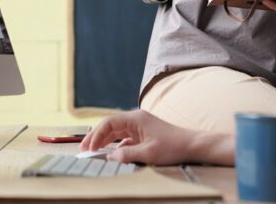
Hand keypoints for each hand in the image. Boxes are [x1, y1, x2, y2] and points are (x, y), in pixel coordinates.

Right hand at [79, 110, 195, 164]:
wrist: (192, 145)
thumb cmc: (172, 146)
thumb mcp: (148, 153)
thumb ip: (127, 154)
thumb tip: (109, 157)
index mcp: (135, 118)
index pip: (109, 123)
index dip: (96, 134)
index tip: (88, 147)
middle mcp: (135, 120)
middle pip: (110, 126)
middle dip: (96, 137)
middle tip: (84, 149)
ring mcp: (139, 127)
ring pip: (116, 132)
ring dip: (105, 141)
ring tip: (93, 151)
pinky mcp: (143, 135)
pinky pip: (124, 138)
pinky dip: (116, 145)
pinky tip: (111, 153)